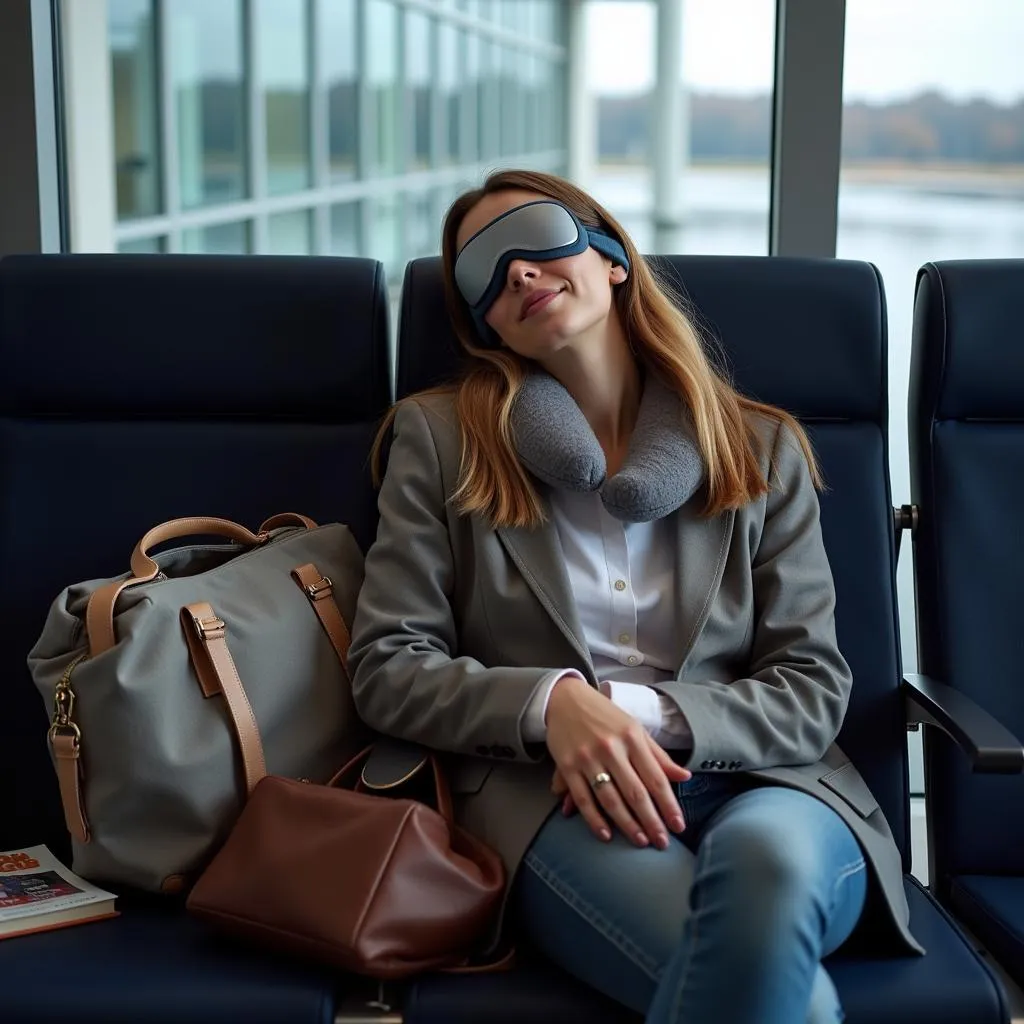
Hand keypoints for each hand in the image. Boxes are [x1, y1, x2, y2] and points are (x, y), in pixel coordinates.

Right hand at [544, 677, 690, 847]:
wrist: (565, 699)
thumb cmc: (605, 716)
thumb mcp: (635, 728)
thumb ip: (658, 755)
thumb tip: (685, 776)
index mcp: (632, 737)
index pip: (655, 777)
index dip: (668, 804)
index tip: (678, 826)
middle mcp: (611, 748)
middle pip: (635, 792)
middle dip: (651, 821)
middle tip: (662, 843)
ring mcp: (587, 758)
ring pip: (610, 799)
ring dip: (626, 824)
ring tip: (640, 841)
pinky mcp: (567, 766)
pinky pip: (583, 798)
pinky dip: (594, 819)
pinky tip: (606, 834)